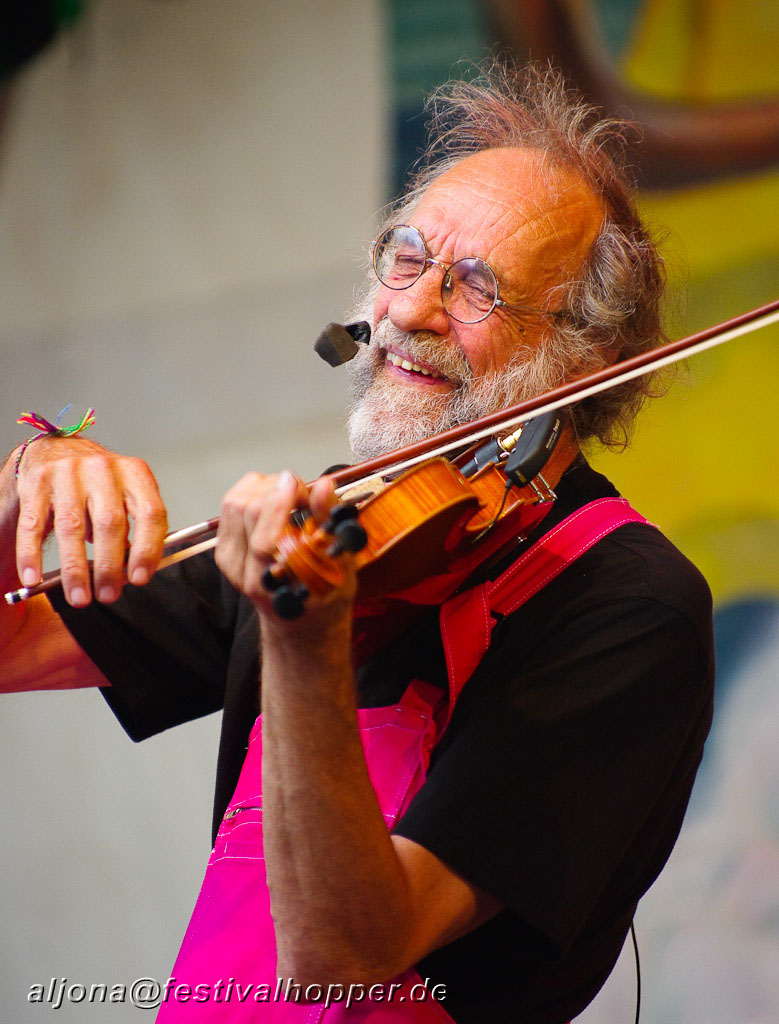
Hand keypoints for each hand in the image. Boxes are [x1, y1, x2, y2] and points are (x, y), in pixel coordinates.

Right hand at [13, 437, 167, 605]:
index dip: (148, 549)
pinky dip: (31, 555)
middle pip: (110, 523)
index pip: (150, 513)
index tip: (140, 578)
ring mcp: (67, 473)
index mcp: (134, 473)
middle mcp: (102, 469)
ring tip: (79, 597)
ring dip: (75, 570)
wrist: (56, 451)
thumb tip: (132, 572)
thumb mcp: (125, 496)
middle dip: (109, 566)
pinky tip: (34, 578)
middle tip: (109, 594)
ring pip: (71, 527)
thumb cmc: (98, 484)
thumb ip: (133, 528)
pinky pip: (32, 525)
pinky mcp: (36, 483)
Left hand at [215, 469, 355, 620]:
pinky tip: (274, 501)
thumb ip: (330, 522)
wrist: (299, 618)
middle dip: (277, 489)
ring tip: (290, 497)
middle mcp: (245, 574)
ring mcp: (230, 560)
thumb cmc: (324, 595)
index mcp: (274, 585)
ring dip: (264, 488)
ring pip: (234, 503)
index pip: (264, 538)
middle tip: (304, 495)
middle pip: (246, 511)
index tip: (299, 485)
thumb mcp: (340, 564)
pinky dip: (252, 493)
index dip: (280, 502)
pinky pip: (230, 506)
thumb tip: (325, 486)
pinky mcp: (224, 548)